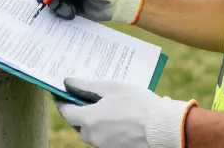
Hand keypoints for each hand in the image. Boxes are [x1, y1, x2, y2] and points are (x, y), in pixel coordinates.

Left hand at [55, 77, 195, 147]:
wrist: (163, 128)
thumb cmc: (139, 104)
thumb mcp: (112, 88)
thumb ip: (87, 86)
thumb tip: (68, 82)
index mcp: (88, 120)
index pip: (66, 111)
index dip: (61, 100)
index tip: (60, 92)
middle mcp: (92, 136)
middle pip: (78, 123)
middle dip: (79, 110)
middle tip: (84, 96)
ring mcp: (103, 146)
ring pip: (92, 132)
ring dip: (94, 120)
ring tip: (105, 106)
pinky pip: (105, 137)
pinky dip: (106, 128)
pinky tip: (117, 118)